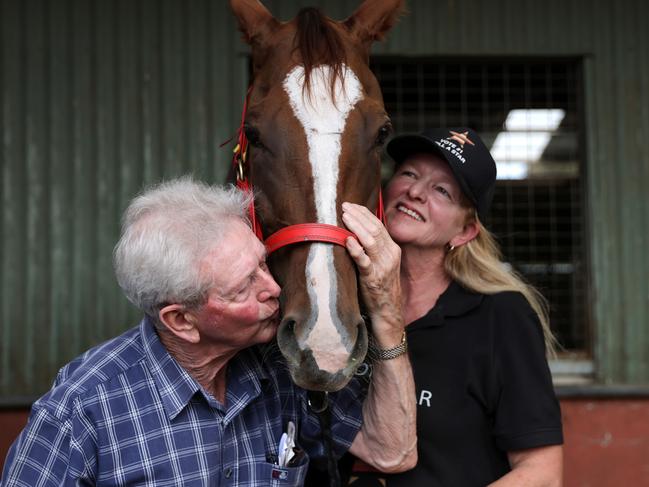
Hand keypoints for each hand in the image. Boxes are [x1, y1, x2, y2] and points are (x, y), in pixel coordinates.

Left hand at [341, 202, 403, 345]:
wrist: (388, 312)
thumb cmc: (379, 287)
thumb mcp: (379, 264)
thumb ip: (371, 248)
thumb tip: (354, 231)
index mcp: (392, 249)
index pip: (378, 224)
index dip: (364, 213)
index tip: (351, 204)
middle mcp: (390, 255)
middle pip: (374, 229)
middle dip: (358, 215)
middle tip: (344, 205)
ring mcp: (383, 267)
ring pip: (371, 240)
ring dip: (356, 226)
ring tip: (344, 216)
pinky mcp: (373, 279)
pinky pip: (365, 261)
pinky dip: (356, 249)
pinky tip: (347, 240)